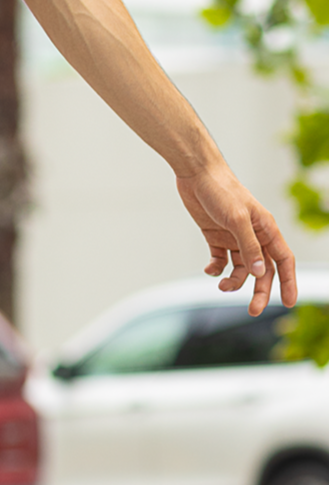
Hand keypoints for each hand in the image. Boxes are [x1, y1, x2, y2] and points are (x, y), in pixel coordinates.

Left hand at [175, 164, 296, 315]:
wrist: (196, 174)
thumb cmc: (221, 191)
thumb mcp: (237, 219)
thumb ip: (248, 246)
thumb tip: (259, 272)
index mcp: (266, 229)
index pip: (283, 261)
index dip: (288, 282)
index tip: (287, 303)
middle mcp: (253, 235)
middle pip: (262, 270)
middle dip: (259, 291)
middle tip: (252, 310)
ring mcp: (234, 237)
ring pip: (240, 268)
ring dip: (234, 280)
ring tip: (221, 285)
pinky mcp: (215, 236)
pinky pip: (219, 260)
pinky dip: (215, 268)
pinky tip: (210, 269)